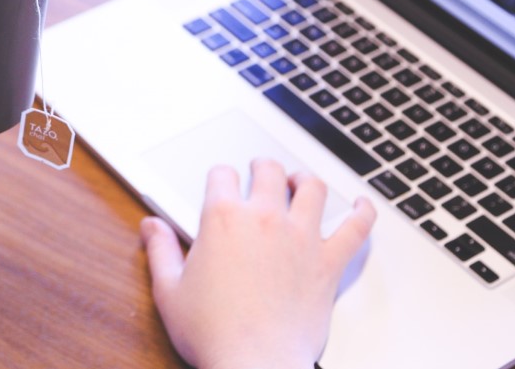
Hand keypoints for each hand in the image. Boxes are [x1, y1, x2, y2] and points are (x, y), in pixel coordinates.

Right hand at [140, 160, 375, 368]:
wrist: (255, 364)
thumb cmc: (213, 334)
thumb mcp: (169, 291)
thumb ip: (161, 251)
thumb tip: (150, 225)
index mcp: (223, 220)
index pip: (222, 175)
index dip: (220, 176)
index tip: (220, 183)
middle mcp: (265, 219)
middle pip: (269, 171)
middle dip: (262, 166)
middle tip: (260, 170)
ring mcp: (301, 238)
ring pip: (313, 189)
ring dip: (305, 179)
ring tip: (301, 181)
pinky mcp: (328, 262)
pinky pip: (356, 228)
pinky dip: (364, 212)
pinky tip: (364, 205)